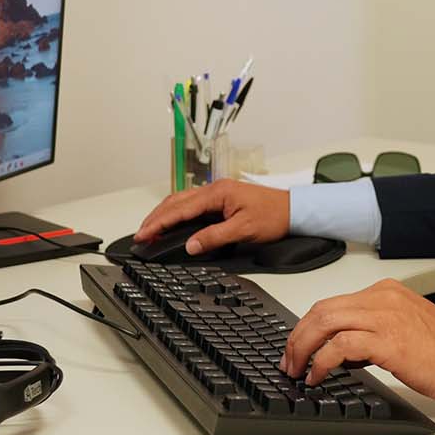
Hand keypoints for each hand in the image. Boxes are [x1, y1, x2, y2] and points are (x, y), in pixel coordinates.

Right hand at [133, 180, 289, 256]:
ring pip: (182, 201)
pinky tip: (173, 221)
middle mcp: (214, 189)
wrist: (294, 209)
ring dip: (165, 214)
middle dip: (156, 217)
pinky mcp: (222, 199)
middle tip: (140, 234)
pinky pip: (192, 204)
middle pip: (176, 202)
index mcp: (217, 193)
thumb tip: (191, 245)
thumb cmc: (274, 216)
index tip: (144, 234)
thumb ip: (214, 237)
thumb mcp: (243, 230)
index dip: (159, 223)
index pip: (180, 209)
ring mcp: (217, 193)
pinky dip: (177, 213)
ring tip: (151, 228)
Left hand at [280, 279, 434, 403]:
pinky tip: (317, 376)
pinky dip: (321, 361)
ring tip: (296, 370)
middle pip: (321, 310)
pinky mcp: (388, 341)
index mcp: (385, 293)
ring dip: (302, 348)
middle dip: (297, 337)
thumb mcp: (402, 330)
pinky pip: (340, 345)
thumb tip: (338, 353)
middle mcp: (382, 299)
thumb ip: (370, 333)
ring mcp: (385, 317)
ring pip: (324, 322)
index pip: (332, 303)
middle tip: (289, 361)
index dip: (307, 327)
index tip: (297, 348)